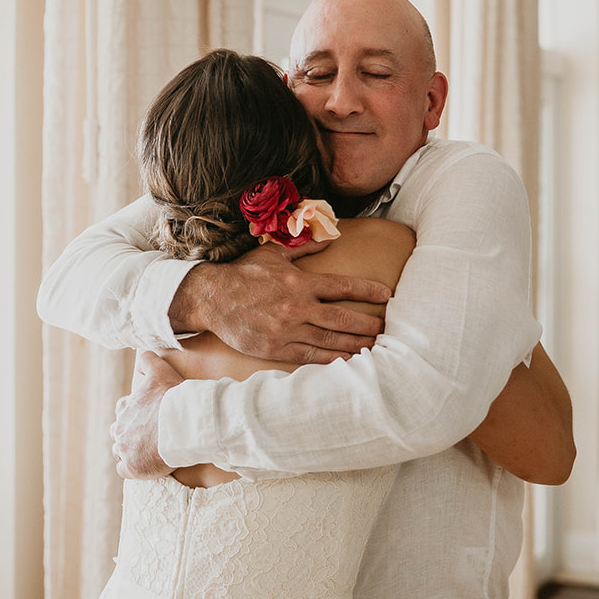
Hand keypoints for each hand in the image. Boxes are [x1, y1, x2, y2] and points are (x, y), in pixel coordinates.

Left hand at [111, 352, 181, 479]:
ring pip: (120, 451)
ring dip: (131, 452)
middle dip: (130, 434)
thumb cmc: (173, 399)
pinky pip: (125, 470)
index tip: (148, 418)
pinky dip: (133, 469)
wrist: (183, 425)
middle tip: (148, 437)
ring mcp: (124, 448)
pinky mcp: (132, 467)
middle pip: (119, 432)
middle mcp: (120, 427)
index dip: (134, 414)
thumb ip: (148, 361)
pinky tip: (146, 466)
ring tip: (147, 452)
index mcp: (125, 407)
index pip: (123, 410)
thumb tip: (142, 353)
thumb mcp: (161, 372)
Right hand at [168, 241, 389, 363]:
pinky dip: (331, 360)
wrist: (211, 298)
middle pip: (342, 318)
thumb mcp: (273, 254)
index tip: (387, 295)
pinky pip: (310, 356)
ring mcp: (287, 329)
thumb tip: (330, 237)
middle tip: (386, 329)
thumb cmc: (242, 273)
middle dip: (367, 324)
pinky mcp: (276, 348)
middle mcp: (296, 306)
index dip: (367, 291)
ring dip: (355, 344)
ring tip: (374, 347)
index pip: (342, 286)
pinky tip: (348, 361)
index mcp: (299, 281)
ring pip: (330, 340)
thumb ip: (304, 248)